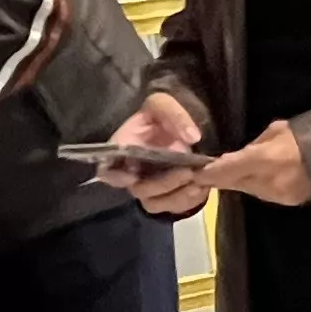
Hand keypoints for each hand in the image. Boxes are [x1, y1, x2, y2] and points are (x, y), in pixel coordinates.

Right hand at [101, 95, 211, 214]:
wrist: (177, 126)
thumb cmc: (161, 114)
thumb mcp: (164, 104)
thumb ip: (174, 115)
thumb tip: (192, 138)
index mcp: (123, 148)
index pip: (107, 168)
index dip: (116, 176)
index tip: (133, 175)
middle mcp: (132, 172)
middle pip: (139, 189)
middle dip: (163, 184)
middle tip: (187, 172)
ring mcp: (149, 186)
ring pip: (155, 204)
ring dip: (177, 197)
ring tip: (199, 184)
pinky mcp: (167, 196)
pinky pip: (173, 208)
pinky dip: (189, 201)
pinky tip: (203, 188)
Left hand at [198, 120, 310, 206]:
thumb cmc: (308, 136)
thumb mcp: (278, 130)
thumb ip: (255, 144)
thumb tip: (239, 154)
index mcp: (264, 159)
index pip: (226, 170)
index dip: (208, 173)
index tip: (194, 172)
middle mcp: (267, 182)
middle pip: (233, 183)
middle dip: (220, 177)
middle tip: (207, 171)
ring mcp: (276, 195)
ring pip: (246, 189)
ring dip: (237, 180)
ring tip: (231, 171)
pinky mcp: (285, 201)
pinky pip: (261, 192)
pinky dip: (254, 184)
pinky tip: (256, 176)